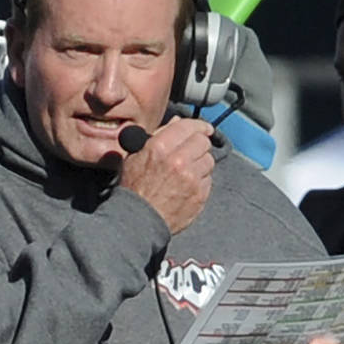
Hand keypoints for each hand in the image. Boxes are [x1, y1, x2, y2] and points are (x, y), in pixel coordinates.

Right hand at [119, 116, 214, 234]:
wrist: (138, 220)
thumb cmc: (134, 189)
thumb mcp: (136, 156)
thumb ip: (158, 137)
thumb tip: (176, 123)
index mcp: (161, 147)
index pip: (189, 127)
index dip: (199, 126)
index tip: (204, 128)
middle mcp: (179, 160)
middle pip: (203, 142)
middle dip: (199, 145)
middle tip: (192, 151)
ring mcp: (192, 179)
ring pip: (209, 160)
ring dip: (201, 163)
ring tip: (187, 171)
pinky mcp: (200, 194)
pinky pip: (209, 179)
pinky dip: (201, 180)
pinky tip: (187, 186)